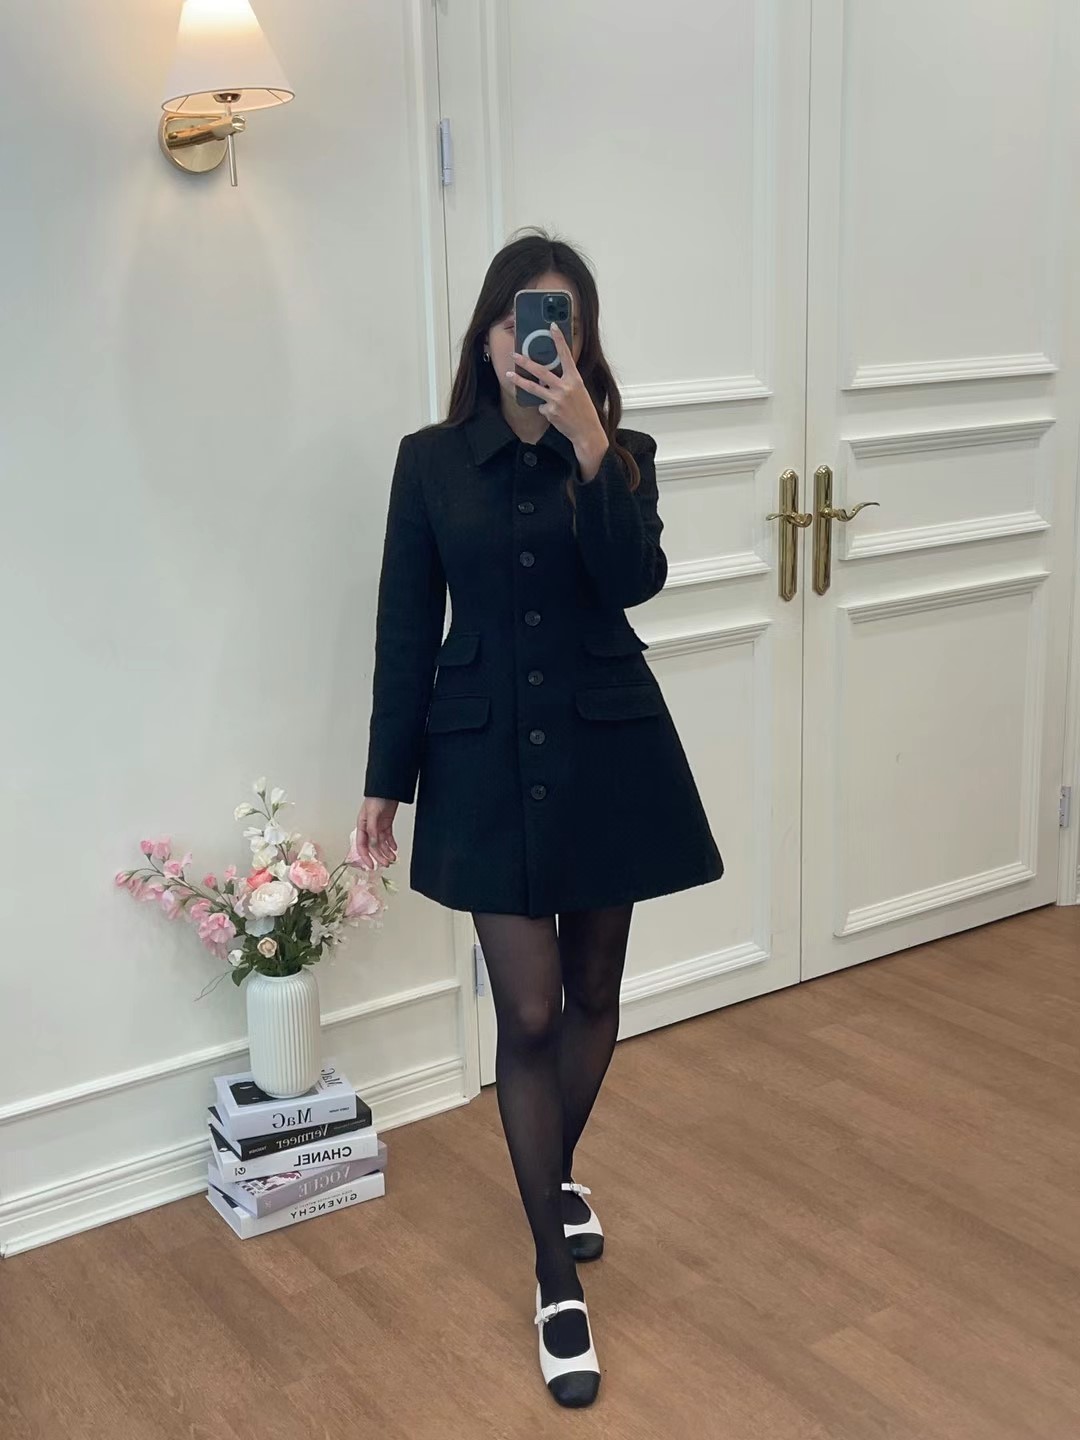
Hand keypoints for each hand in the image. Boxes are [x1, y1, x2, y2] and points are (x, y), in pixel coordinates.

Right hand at [354, 797, 398, 869]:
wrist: (388, 788)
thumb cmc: (376, 798)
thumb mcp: (372, 814)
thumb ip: (372, 830)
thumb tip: (373, 844)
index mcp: (362, 826)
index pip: (362, 845)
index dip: (365, 857)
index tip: (371, 866)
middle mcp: (369, 828)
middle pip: (373, 847)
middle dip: (379, 856)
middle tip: (386, 864)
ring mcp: (378, 826)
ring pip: (381, 843)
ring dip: (386, 851)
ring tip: (393, 858)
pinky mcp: (386, 823)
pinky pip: (388, 837)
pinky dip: (391, 843)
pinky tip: (394, 848)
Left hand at [509, 324, 608, 468]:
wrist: (587, 432)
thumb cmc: (584, 411)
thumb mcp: (579, 391)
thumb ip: (565, 381)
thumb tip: (545, 377)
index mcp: (575, 379)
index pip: (566, 355)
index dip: (559, 340)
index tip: (552, 327)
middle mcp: (566, 387)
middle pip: (542, 371)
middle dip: (526, 362)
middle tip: (515, 355)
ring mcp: (557, 400)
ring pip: (534, 387)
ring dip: (519, 381)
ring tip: (509, 374)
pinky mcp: (550, 411)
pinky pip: (541, 406)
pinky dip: (546, 409)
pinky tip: (555, 414)